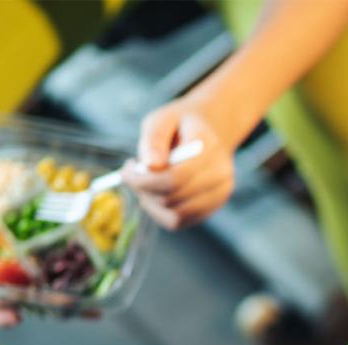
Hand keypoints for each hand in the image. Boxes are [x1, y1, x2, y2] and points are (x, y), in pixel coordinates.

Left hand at [122, 99, 234, 229]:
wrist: (211, 132)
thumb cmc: (181, 125)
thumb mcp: (162, 119)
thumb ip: (154, 139)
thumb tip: (150, 166)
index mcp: (209, 148)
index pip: (175, 177)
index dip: (144, 180)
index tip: (127, 170)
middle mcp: (221, 174)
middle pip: (173, 198)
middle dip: (144, 190)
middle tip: (132, 174)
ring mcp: (219, 194)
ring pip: (176, 216)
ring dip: (151, 203)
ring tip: (144, 184)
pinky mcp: (212, 208)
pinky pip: (180, 222)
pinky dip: (160, 212)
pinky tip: (155, 194)